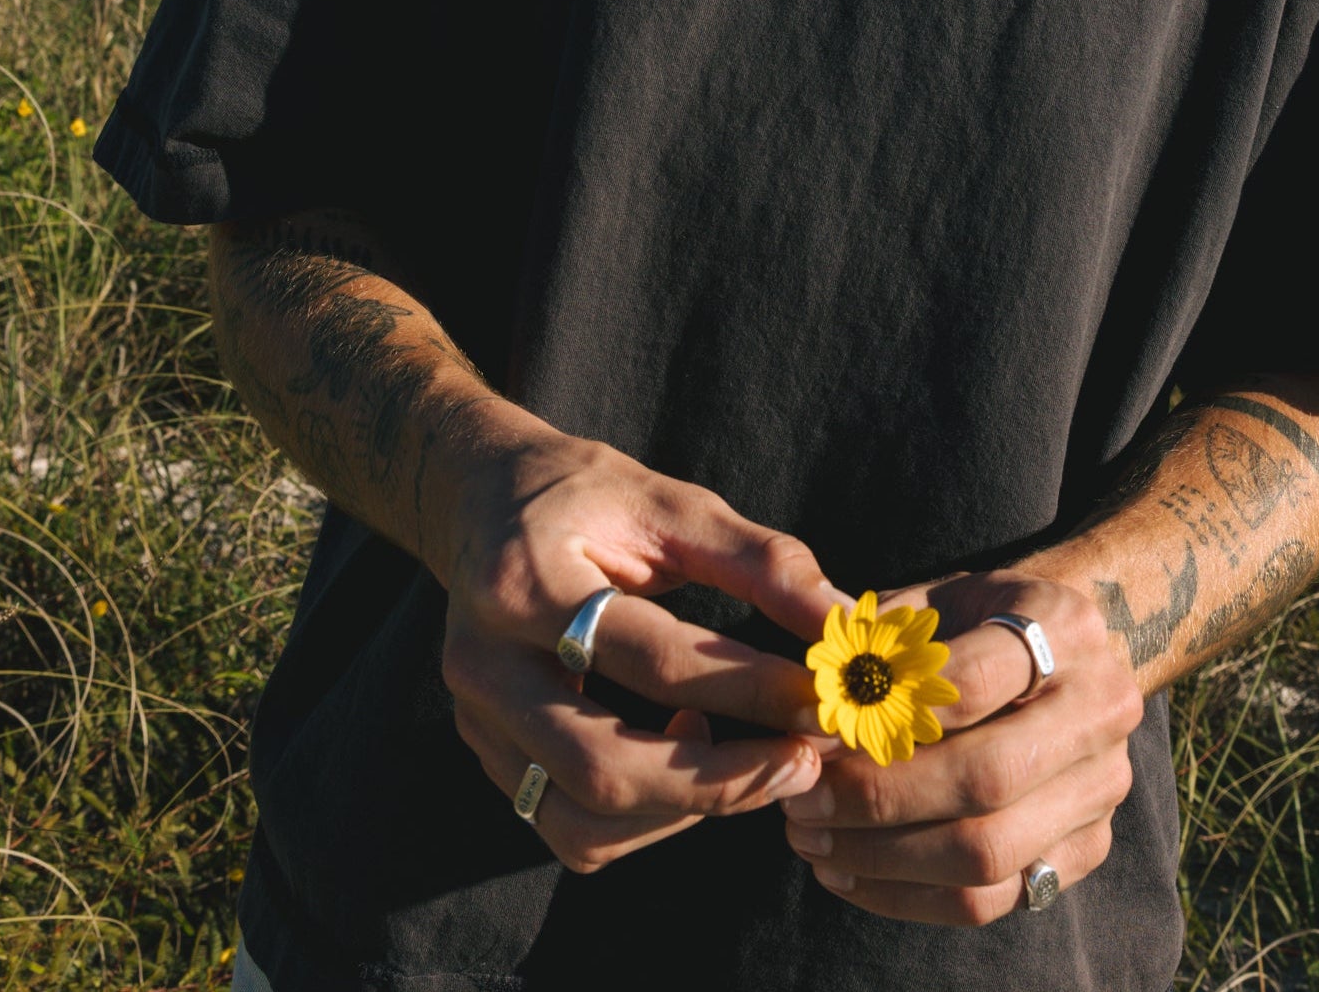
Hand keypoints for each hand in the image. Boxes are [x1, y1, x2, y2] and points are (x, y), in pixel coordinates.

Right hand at [441, 408, 845, 873]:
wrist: (482, 496)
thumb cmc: (589, 495)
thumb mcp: (671, 502)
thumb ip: (759, 561)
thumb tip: (843, 620)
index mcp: (526, 581)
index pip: (652, 659)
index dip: (748, 687)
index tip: (825, 700)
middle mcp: (483, 661)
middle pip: (603, 764)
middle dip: (718, 781)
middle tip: (803, 764)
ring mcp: (475, 718)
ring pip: (581, 816)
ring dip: (682, 807)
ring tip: (745, 755)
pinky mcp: (487, 752)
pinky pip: (567, 823)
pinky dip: (642, 815)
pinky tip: (683, 753)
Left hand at [782, 569, 1142, 924]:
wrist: (1057, 652)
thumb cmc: (971, 620)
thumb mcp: (930, 600)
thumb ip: (873, 641)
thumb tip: (807, 702)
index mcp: (1064, 624)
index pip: (971, 683)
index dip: (885, 717)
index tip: (811, 740)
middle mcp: (1102, 705)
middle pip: (986, 779)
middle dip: (879, 800)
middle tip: (802, 804)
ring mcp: (1103, 784)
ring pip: (990, 853)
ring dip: (884, 859)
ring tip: (812, 842)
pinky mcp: (1088, 847)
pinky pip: (995, 899)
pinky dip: (910, 897)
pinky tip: (849, 872)